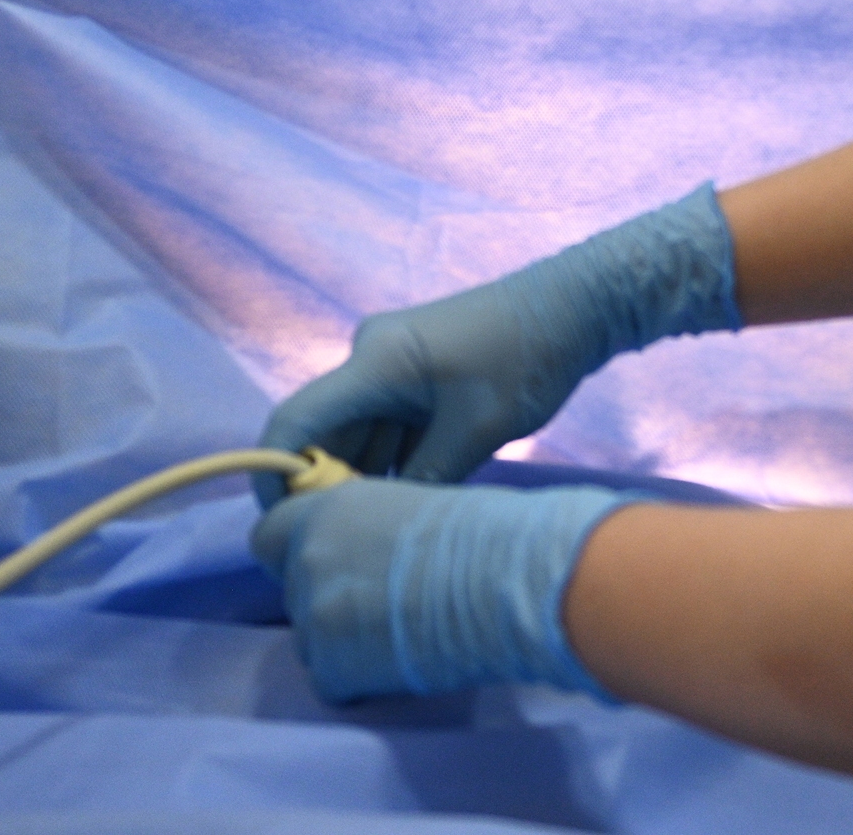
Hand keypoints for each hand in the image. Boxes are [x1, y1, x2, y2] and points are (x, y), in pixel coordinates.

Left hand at [250, 473, 631, 700]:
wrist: (502, 579)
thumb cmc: (481, 531)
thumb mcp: (408, 505)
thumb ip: (367, 528)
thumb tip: (367, 551)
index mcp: (326, 510)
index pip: (268, 536)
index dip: (296, 553)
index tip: (331, 565)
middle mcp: (307, 559)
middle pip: (294, 591)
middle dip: (330, 600)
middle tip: (384, 605)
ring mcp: (313, 616)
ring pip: (311, 641)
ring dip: (344, 642)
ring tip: (400, 636)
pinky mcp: (330, 667)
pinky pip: (331, 682)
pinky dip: (360, 681)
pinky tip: (402, 662)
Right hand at [254, 185, 738, 502]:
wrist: (577, 306)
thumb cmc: (526, 361)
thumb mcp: (476, 432)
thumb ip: (423, 480)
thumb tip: (383, 527)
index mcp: (374, 362)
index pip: (296, 421)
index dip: (275, 474)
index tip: (281, 527)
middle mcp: (371, 360)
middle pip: (326, 433)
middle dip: (327, 488)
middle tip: (342, 545)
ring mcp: (395, 367)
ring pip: (360, 435)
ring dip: (364, 479)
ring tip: (376, 533)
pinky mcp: (419, 376)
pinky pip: (389, 427)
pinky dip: (393, 463)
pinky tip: (407, 503)